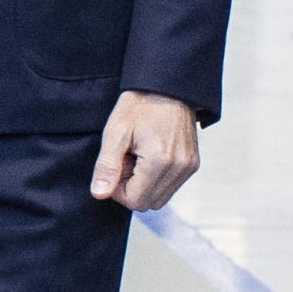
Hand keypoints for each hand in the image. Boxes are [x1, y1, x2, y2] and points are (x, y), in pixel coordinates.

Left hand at [91, 90, 198, 211]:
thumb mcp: (115, 133)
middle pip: (149, 203)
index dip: (118, 190)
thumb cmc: (138, 107)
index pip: (135, 201)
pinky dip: (155, 178)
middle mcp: (181, 168)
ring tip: (136, 156)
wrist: (166, 89)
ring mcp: (190, 167)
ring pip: (160, 197)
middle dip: (130, 188)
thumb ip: (107, 167)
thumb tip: (100, 194)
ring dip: (143, 184)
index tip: (114, 166)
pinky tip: (148, 156)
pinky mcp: (193, 163)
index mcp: (161, 162)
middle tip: (125, 160)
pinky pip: (170, 185)